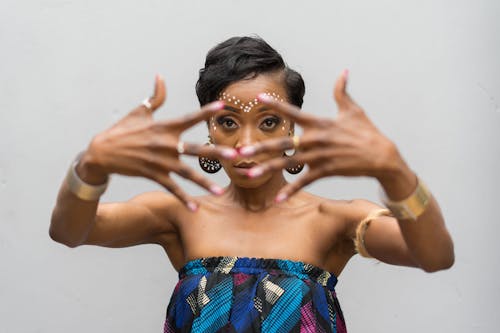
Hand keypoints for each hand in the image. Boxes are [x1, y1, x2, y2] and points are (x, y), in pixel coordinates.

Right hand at [78, 75, 235, 209]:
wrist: (101, 152)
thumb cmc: (122, 130)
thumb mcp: (139, 111)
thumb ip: (156, 97)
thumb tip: (160, 76)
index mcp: (164, 127)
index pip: (189, 118)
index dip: (206, 111)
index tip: (223, 106)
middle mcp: (165, 144)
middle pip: (195, 149)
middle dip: (215, 153)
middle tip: (234, 156)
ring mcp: (160, 161)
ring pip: (187, 173)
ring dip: (204, 182)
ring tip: (219, 191)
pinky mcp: (154, 175)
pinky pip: (172, 188)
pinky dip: (183, 199)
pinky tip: (195, 209)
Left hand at [241, 70, 404, 201]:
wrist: (381, 156)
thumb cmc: (367, 131)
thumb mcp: (353, 109)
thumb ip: (342, 92)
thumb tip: (343, 71)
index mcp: (320, 122)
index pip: (293, 112)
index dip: (276, 104)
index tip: (259, 99)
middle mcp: (316, 138)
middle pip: (283, 143)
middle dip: (260, 147)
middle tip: (241, 152)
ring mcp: (319, 156)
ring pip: (289, 163)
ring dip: (268, 169)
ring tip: (250, 174)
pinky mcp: (325, 171)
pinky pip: (304, 181)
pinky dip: (291, 191)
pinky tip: (278, 199)